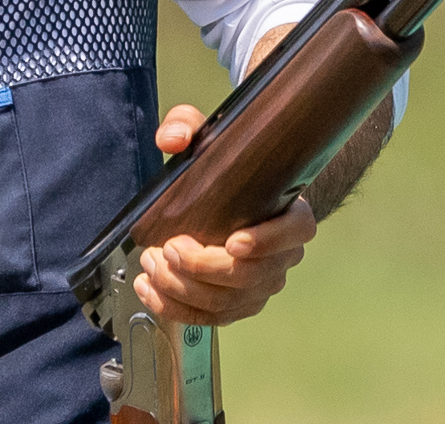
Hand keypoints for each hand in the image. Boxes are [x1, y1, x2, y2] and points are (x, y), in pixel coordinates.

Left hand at [132, 104, 316, 325]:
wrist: (237, 198)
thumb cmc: (230, 169)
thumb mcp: (211, 136)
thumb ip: (188, 126)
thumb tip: (172, 139)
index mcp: (292, 216)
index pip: (294, 233)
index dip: (267, 242)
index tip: (233, 241)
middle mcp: (282, 257)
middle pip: (251, 276)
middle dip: (204, 267)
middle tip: (168, 248)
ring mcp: (262, 285)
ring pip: (228, 302)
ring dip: (184, 289)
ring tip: (151, 264)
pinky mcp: (238, 304)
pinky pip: (211, 318)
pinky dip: (177, 309)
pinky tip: (150, 291)